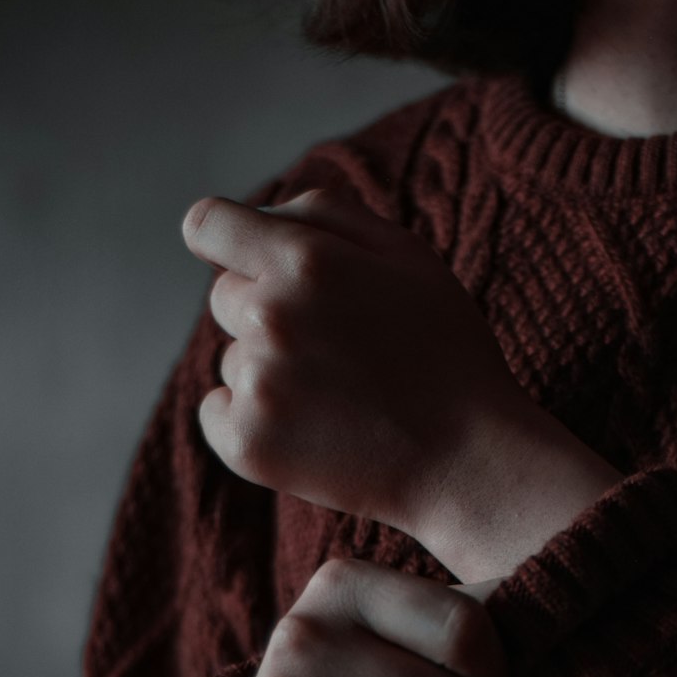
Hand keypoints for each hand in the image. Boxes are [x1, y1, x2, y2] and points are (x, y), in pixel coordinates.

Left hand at [181, 188, 530, 539]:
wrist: (467, 461)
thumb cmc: (446, 352)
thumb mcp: (408, 256)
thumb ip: (327, 215)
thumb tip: (260, 216)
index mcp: (305, 260)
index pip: (209, 225)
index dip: (222, 239)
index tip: (235, 256)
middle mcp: (270, 316)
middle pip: (225, 297)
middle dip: (266, 311)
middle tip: (337, 349)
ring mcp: (256, 385)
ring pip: (231, 359)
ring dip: (268, 371)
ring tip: (339, 398)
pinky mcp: (247, 444)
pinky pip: (216, 413)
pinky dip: (251, 420)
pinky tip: (310, 429)